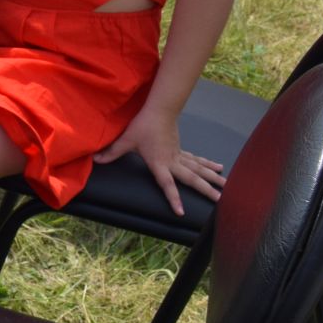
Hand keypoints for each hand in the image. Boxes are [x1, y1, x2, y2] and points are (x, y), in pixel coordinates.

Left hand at [94, 108, 223, 215]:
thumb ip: (112, 152)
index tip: (181, 211)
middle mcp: (173, 161)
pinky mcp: (181, 150)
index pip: (166, 184)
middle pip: (191, 178)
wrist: (159, 110)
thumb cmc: (142, 126)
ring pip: (198, 169)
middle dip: (205, 190)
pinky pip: (197, 160)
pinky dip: (208, 165)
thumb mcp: (125, 140)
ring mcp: (179, 155)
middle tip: (219, 200)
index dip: (173, 198)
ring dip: (212, 178)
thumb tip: (95, 160)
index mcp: (159, 163)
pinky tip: (219, 168)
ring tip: (226, 187)